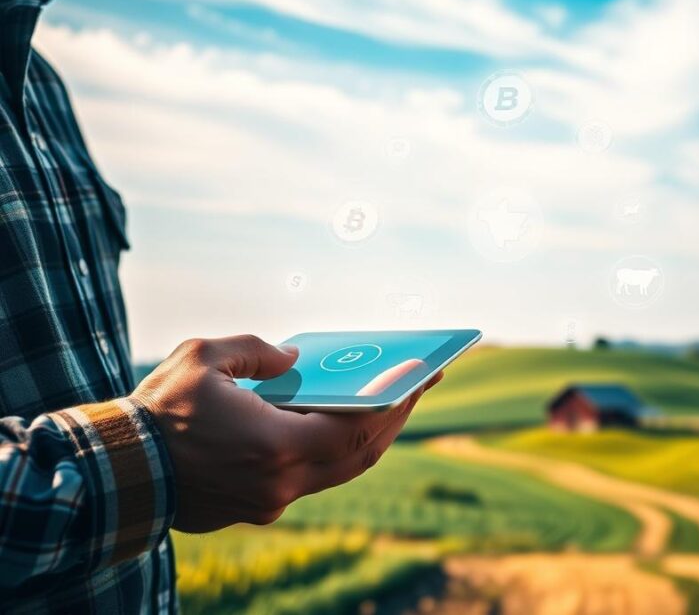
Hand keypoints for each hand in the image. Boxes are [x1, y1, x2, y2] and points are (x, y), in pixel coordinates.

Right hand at [132, 335, 440, 532]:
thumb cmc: (155, 413)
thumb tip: (293, 359)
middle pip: (359, 453)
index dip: (396, 402)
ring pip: (337, 470)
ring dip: (366, 435)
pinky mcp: (255, 509)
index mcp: (275, 447)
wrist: (112, 474)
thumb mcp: (203, 357)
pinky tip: (337, 419)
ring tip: (390, 400)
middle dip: (394, 417)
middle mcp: (281, 485)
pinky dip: (330, 449)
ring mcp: (269, 502)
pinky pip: (309, 478)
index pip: (359, 428)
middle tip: (421, 384)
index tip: (425, 376)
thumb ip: (257, 350)